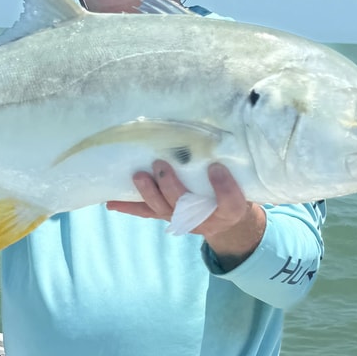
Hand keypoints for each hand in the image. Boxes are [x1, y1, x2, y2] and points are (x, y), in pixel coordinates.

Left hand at [106, 161, 266, 267]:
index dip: (224, 188)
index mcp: (231, 210)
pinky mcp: (167, 216)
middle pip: (186, 205)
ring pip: (163, 209)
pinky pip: (147, 212)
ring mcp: (184, 220)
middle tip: (161, 164)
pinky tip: (111, 203)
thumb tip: (225, 134)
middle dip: (171, 186)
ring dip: (149, 192)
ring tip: (139, 176)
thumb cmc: (236, 190)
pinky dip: (129, 207)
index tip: (216, 168)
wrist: (228, 220)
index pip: (230, 202)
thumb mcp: (245, 181)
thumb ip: (237, 166)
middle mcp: (206, 219)